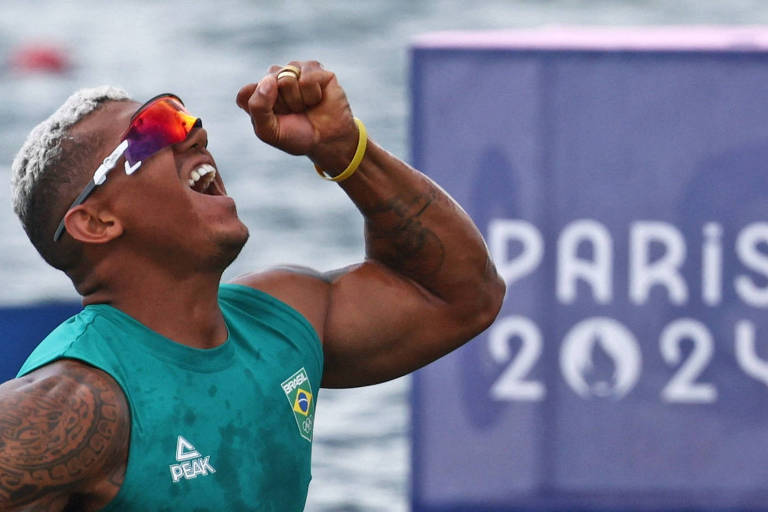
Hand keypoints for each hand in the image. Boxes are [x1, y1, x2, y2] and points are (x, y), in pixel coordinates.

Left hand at [236, 60, 358, 172]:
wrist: (327, 142)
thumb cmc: (296, 135)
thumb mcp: (268, 131)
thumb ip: (257, 107)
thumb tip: (269, 79)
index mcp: (259, 90)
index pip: (247, 93)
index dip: (262, 110)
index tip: (275, 121)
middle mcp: (275, 76)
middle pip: (267, 83)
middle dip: (282, 105)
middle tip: (294, 113)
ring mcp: (296, 70)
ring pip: (287, 79)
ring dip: (298, 101)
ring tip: (306, 106)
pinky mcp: (315, 69)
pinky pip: (307, 78)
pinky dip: (313, 95)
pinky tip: (317, 99)